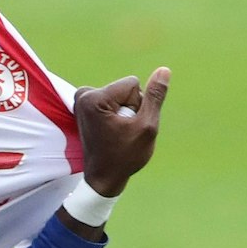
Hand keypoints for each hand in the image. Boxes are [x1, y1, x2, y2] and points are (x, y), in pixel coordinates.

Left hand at [75, 67, 169, 196]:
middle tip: (121, 132)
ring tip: (116, 133)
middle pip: (125, 88)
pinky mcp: (85, 105)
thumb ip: (155, 96)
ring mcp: (82, 100)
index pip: (133, 83)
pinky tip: (110, 130)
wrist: (104, 177)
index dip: (138, 105)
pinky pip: (112, 100)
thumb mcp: (147, 126)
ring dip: (124, 113)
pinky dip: (115, 114)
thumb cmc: (125, 156)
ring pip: (120, 95)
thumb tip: (164, 70)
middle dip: (130, 108)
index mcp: (94, 98)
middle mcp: (83, 95)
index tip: (127, 125)